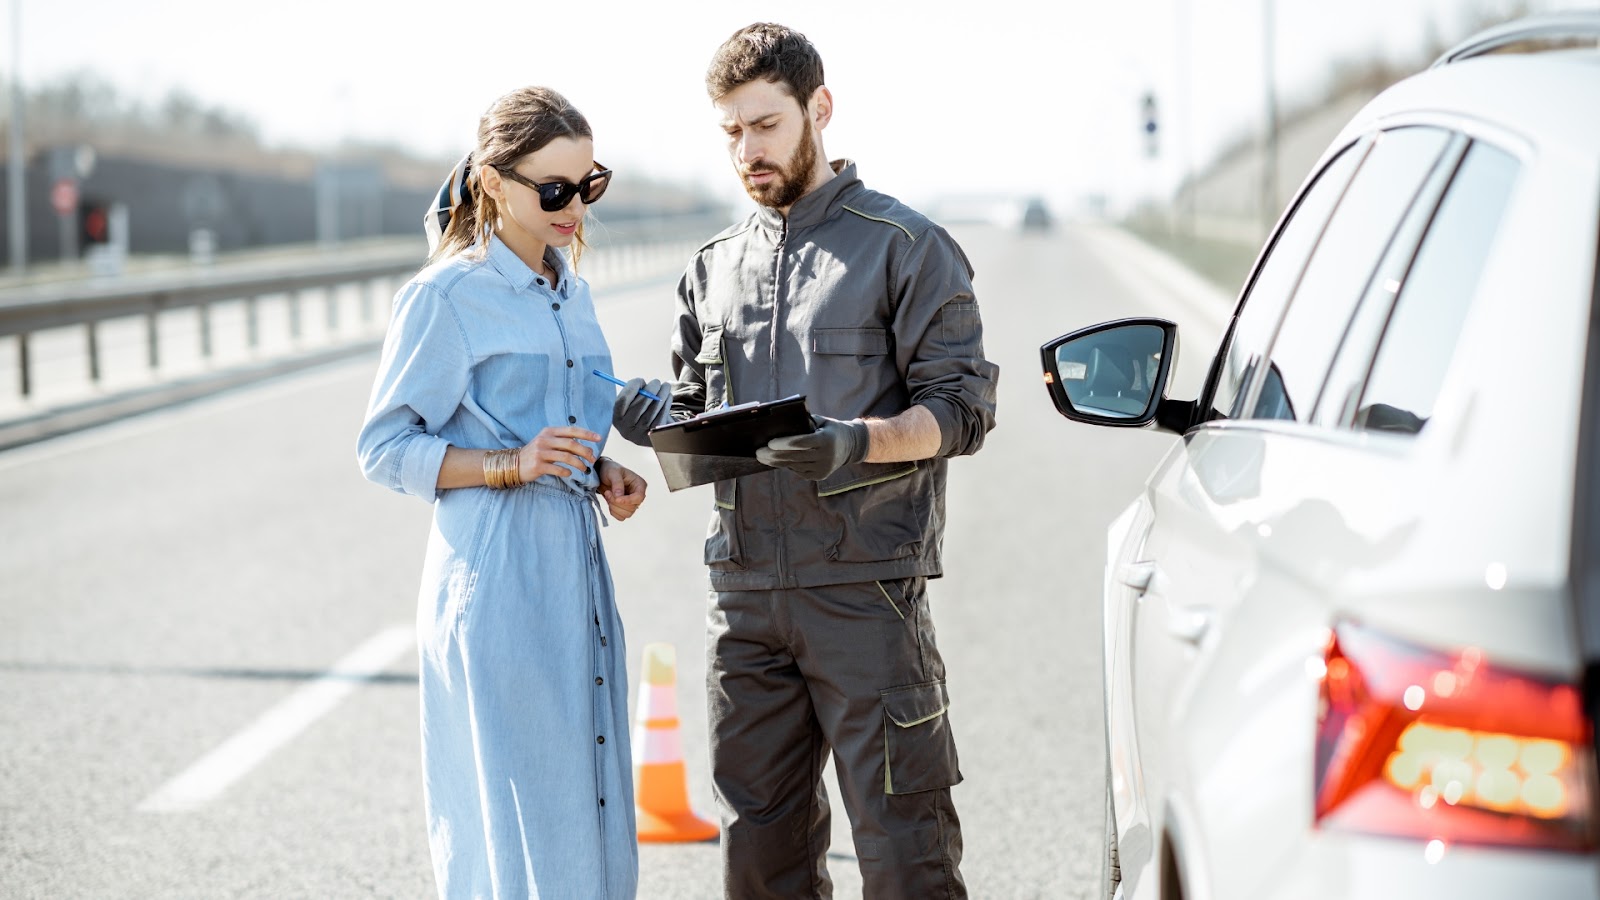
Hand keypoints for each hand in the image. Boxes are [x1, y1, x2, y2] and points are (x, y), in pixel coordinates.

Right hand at [518, 426, 599, 481]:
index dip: (586, 434)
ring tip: (584, 469)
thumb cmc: (535, 453)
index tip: (598, 438)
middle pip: (571, 444)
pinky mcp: (538, 466)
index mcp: (549, 432)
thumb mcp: (547, 442)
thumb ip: (562, 441)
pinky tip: (569, 473)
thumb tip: (584, 446)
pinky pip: (557, 469)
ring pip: (566, 457)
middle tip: (593, 459)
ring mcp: (540, 452)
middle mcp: (545, 440)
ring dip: (579, 464)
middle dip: (585, 451)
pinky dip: (566, 472)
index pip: (571, 430)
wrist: (513, 464)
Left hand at [597, 458, 647, 520]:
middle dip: (617, 503)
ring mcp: (632, 503)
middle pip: (632, 508)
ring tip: (608, 495)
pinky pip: (621, 517)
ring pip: (627, 514)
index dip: (628, 500)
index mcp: (639, 484)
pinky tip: (609, 502)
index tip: (616, 499)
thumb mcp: (613, 472)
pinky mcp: (625, 508)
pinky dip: (613, 512)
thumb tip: (619, 497)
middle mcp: (638, 495)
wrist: (601, 474)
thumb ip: (617, 484)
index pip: (639, 497)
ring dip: (614, 507)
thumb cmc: (610, 469)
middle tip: (608, 492)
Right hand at [613, 377, 672, 447]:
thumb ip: (634, 393)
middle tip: (657, 381)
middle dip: (650, 390)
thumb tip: (642, 383)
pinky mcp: (655, 436)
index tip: (640, 380)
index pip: (622, 401)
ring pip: (652, 410)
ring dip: (661, 394)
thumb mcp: (634, 404)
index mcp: (617, 418)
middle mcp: (626, 429)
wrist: (655, 433)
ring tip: (666, 386)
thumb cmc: (643, 413)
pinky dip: (666, 403)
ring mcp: (640, 434)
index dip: (631, 388)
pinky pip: (661, 416)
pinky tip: (668, 397)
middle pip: (639, 405)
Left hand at [755, 415, 869, 480]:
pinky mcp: (820, 476)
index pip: (802, 443)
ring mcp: (823, 468)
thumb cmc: (830, 429)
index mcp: (826, 440)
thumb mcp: (822, 421)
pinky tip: (776, 461)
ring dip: (777, 462)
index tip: (769, 442)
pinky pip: (799, 471)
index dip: (784, 443)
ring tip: (763, 457)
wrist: (850, 446)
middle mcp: (826, 456)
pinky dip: (787, 465)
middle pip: (794, 456)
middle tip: (758, 452)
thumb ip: (805, 421)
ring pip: (795, 465)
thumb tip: (782, 421)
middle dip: (774, 455)